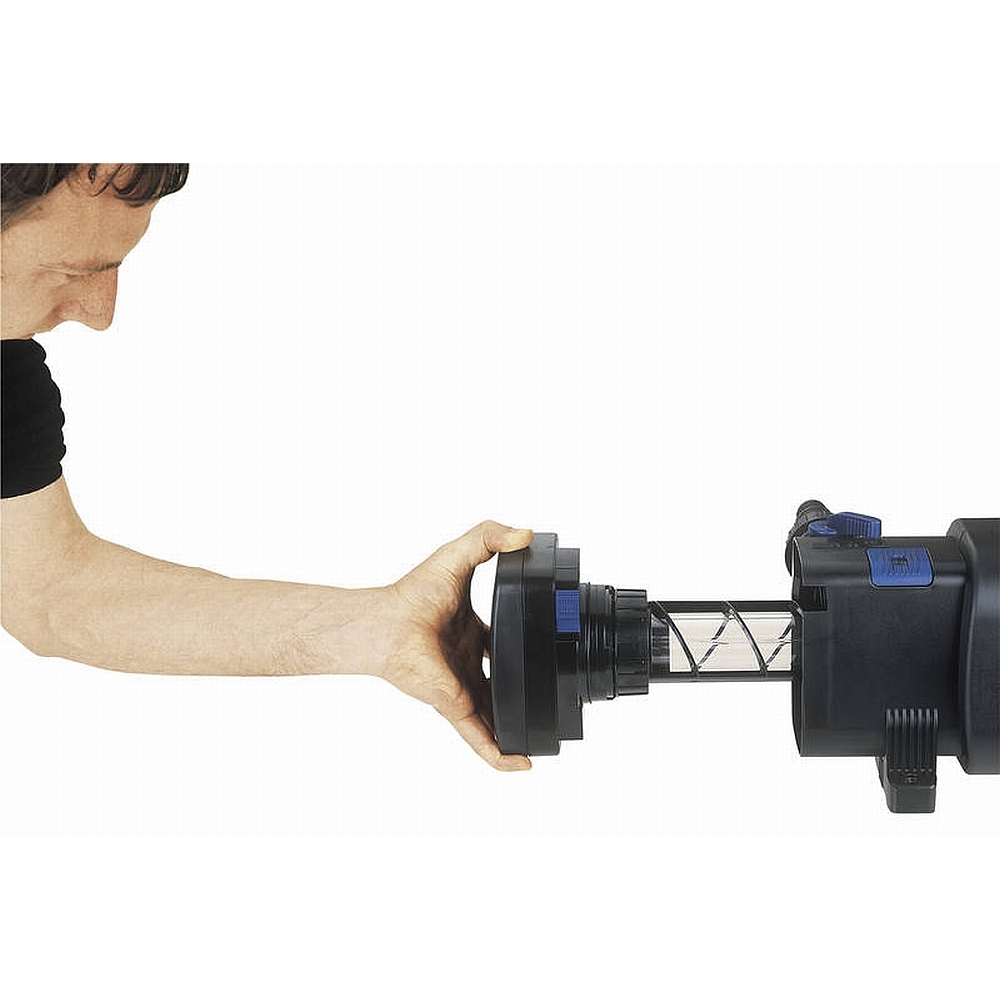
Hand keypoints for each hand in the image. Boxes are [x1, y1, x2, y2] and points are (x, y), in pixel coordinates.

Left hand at [382, 521, 532, 770]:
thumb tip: (525, 533)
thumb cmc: (412, 594)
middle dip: (526, 691)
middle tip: (552, 695)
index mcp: (471, 632)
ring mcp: (463, 687)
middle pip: (503, 683)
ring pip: (497, 716)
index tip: (546, 642)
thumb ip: (490, 537)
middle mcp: (467, 662)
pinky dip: (500, 753)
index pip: (504, 640)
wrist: (386, 625)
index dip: (525, 642)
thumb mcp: (458, 555)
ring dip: (518, 730)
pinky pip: (481, 737)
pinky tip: (522, 763)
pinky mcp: (456, 705)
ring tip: (545, 741)